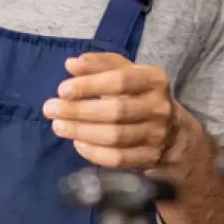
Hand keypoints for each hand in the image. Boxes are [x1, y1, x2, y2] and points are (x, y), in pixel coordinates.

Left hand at [43, 53, 178, 169]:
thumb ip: (99, 65)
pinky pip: (117, 159)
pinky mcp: (149, 157)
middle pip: (116, 111)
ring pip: (115, 137)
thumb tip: (71, 64)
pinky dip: (94, 152)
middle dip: (79, 111)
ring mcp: (156, 135)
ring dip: (81, 131)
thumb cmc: (139, 95)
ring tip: (58, 126)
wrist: (173, 131)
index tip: (62, 89)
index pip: (121, 80)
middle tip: (50, 109)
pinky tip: (77, 143)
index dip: (90, 85)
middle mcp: (159, 107)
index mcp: (154, 80)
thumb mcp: (126, 72)